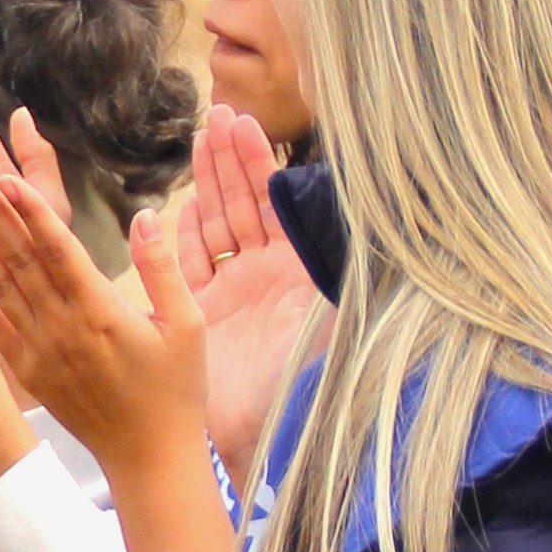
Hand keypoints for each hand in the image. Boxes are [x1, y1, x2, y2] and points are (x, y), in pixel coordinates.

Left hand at [0, 170, 200, 453]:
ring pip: (2, 286)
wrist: (148, 456)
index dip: (30, 210)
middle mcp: (63, 327)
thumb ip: (162, 267)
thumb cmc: (176, 390)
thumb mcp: (188, 324)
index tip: (6, 178)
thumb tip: (145, 215)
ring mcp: (40, 350)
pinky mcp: (28, 372)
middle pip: (22, 259)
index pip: (58, 248)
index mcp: (102, 310)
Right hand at [174, 108, 318, 487]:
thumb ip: (340, 270)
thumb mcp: (332, 319)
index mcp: (297, 270)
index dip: (260, 162)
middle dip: (231, 159)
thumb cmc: (299, 384)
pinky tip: (182, 203)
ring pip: (217, 224)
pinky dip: (184, 231)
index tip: (247, 124)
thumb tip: (369, 217)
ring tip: (201, 139)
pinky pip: (190, 263)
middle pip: (244, 204)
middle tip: (219, 115)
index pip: (276, 202)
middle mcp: (266, 276)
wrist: (262, 435)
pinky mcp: (200, 312)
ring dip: (208, 182)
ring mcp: (233, 292)